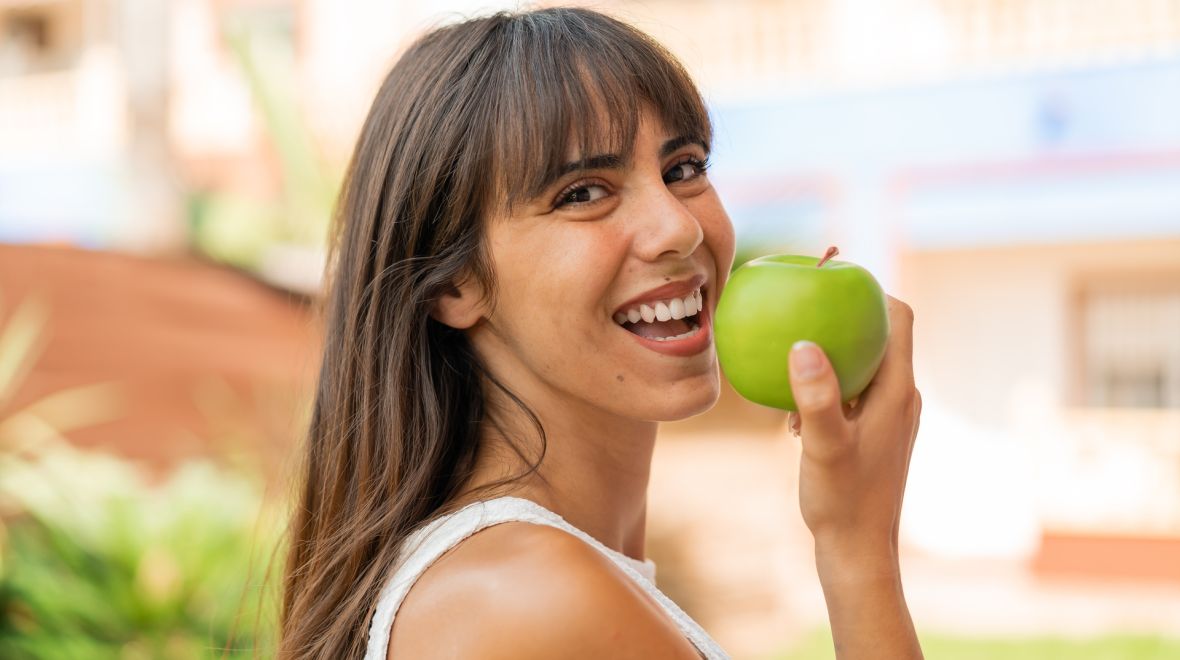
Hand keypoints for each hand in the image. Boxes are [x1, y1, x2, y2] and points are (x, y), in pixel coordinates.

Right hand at [785, 295, 920, 555]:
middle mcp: (899, 398)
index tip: (834, 277)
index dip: (874, 289)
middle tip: (804, 305)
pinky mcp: (872, 434)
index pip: (900, 318)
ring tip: (792, 354)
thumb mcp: (823, 447)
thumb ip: (816, 397)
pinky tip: (793, 410)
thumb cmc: (843, 501)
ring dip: (833, 354)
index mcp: (897, 392)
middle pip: (881, 335)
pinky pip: (852, 392)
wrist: (858, 552)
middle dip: (846, 316)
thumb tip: (804, 345)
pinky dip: (827, 385)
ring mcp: (888, 417)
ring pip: (863, 365)